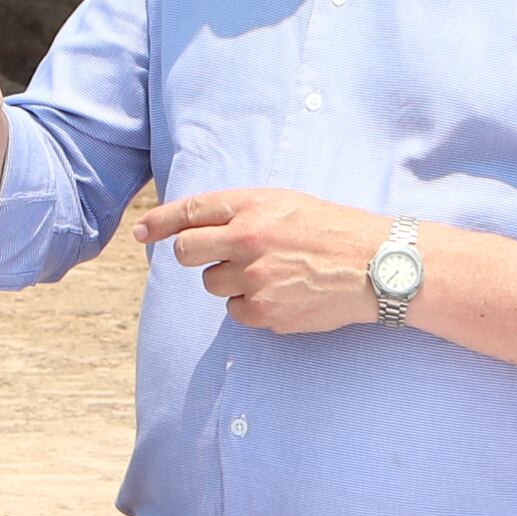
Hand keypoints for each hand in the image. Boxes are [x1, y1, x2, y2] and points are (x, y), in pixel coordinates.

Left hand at [137, 189, 391, 333]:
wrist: (375, 266)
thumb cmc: (331, 230)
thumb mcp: (286, 204)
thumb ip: (242, 212)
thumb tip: (196, 227)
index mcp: (253, 206)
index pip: (191, 211)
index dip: (160, 223)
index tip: (141, 233)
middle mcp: (248, 239)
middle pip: (187, 251)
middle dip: (192, 255)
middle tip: (216, 258)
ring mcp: (255, 278)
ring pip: (212, 284)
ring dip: (230, 281)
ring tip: (271, 274)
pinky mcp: (265, 311)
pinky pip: (235, 312)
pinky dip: (250, 306)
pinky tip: (281, 295)